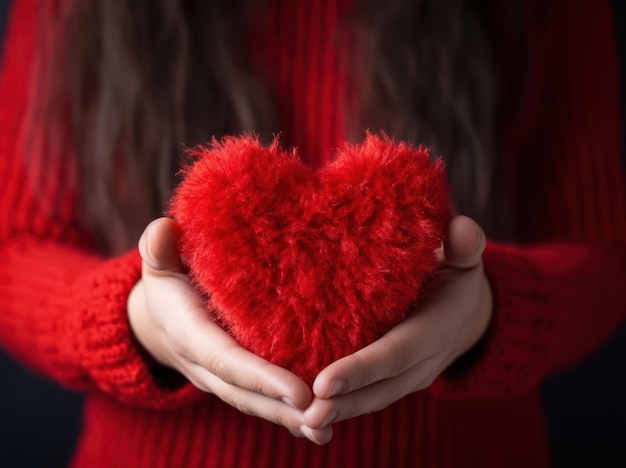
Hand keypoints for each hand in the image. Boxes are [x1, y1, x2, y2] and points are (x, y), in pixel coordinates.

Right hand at [127, 217, 329, 441]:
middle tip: (322, 416)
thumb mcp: (159, 262)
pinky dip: (286, 418)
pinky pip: (259, 402)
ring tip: (326, 428)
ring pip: (252, 404)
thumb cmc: (167, 281)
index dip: (259, 376)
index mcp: (187, 333)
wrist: (157, 320)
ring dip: (287, 419)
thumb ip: (159, 248)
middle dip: (280, 407)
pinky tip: (320, 428)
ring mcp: (218, 379)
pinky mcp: (234, 382)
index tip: (298, 390)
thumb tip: (163, 229)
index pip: (225, 360)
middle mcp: (203, 364)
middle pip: (243, 392)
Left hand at [301, 215, 492, 442]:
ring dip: (339, 412)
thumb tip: (460, 231)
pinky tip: (308, 413)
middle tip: (307, 415)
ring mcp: (409, 376)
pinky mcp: (394, 379)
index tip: (325, 382)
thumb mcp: (466, 256)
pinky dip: (342, 407)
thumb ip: (465, 244)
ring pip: (372, 399)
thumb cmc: (458, 276)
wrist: (470, 313)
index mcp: (435, 327)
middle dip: (344, 402)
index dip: (362, 368)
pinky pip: (368, 396)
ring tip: (302, 422)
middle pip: (380, 387)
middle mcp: (422, 360)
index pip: (395, 353)